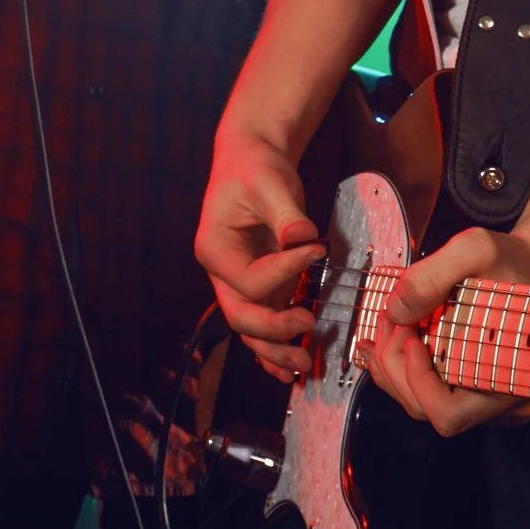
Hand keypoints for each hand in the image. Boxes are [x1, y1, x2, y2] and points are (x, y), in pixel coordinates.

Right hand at [195, 132, 323, 380]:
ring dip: (274, 350)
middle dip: (273, 331)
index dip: (284, 271)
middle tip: (307, 324)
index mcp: (214, 248)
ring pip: (250, 329)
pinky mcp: (261, 286)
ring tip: (302, 364)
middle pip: (241, 316)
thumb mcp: (268, 184)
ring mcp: (240, 283)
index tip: (315, 250)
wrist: (252, 161)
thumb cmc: (254, 169)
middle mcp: (222, 272)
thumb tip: (301, 238)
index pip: (249, 280)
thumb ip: (285, 214)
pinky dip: (274, 347)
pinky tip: (290, 367)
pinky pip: (263, 323)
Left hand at [365, 224, 529, 434]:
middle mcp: (498, 401)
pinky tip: (392, 334)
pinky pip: (425, 390)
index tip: (412, 336)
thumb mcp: (475, 249)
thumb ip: (431, 276)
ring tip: (388, 321)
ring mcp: (484, 397)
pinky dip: (401, 364)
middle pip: (424, 408)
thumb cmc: (513, 263)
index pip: (447, 414)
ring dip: (392, 362)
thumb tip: (396, 310)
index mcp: (507, 379)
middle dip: (393, 362)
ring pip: (419, 401)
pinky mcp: (471, 386)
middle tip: (390, 317)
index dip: (416, 381)